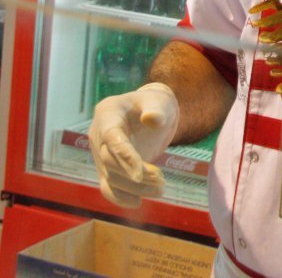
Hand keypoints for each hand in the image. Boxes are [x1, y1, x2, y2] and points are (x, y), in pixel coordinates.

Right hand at [88, 82, 178, 206]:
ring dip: (133, 187)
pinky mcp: (106, 167)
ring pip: (109, 177)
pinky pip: (107, 186)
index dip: (124, 156)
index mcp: (107, 112)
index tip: (141, 173)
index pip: (111, 138)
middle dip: (135, 174)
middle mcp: (98, 134)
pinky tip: (138, 202)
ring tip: (160, 188)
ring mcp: (99, 152)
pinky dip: (120, 197)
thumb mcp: (159, 100)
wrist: (150, 112)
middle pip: (109, 161)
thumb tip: (152, 119)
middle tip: (161, 179)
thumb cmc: (155, 103)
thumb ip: (156, 109)